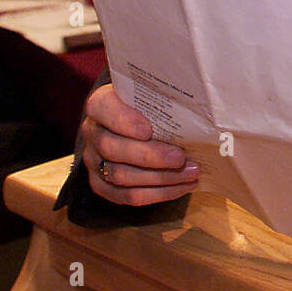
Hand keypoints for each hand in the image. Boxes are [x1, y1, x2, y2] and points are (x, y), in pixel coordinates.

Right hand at [80, 83, 199, 205]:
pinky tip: (182, 187)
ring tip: (190, 173)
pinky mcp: (102, 185)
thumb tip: (199, 97)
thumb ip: (164, 94)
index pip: (103, 108)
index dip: (124, 120)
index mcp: (101, 105)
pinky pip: (127, 196)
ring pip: (121, 176)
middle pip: (113, 148)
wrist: (134, 125)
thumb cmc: (149, 106)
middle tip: (180, 158)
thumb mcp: (152, 94)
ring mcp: (94, 161)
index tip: (149, 129)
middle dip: (150, 156)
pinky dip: (158, 194)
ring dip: (160, 178)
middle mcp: (92, 133)